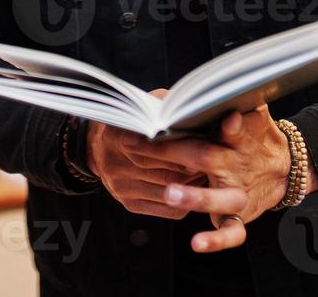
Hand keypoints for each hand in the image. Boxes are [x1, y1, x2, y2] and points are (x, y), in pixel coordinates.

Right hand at [86, 90, 202, 219]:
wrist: (100, 149)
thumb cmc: (132, 123)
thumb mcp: (143, 107)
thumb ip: (164, 106)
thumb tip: (193, 109)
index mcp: (117, 136)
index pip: (156, 146)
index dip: (184, 147)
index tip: (206, 144)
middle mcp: (116, 165)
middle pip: (165, 171)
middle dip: (193, 167)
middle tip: (217, 162)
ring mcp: (122, 188)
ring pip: (169, 191)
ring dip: (194, 184)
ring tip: (211, 173)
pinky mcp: (130, 205)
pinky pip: (167, 209)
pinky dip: (186, 200)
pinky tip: (197, 189)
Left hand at [127, 106, 317, 252]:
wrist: (283, 170)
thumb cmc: (259, 139)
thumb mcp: (256, 118)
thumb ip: (242, 107)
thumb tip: (225, 100)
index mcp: (238, 139)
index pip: (223, 127)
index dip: (209, 123)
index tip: (190, 118)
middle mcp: (235, 167)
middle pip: (207, 157)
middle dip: (173, 153)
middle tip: (144, 147)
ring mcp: (237, 195)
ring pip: (219, 198)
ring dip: (195, 197)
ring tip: (170, 193)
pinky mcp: (239, 217)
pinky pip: (231, 232)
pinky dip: (216, 240)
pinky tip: (197, 243)